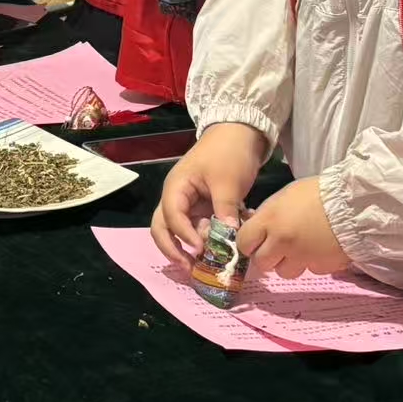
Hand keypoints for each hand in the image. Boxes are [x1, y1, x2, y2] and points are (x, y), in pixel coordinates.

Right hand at [152, 122, 269, 267]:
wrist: (239, 133)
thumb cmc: (228, 153)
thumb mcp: (228, 181)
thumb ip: (225, 209)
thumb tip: (228, 236)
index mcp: (176, 188)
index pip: (171, 217)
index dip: (184, 235)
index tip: (202, 249)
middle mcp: (176, 198)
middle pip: (162, 229)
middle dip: (172, 250)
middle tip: (189, 268)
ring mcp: (188, 204)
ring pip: (177, 232)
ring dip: (186, 249)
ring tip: (201, 267)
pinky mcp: (202, 208)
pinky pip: (198, 228)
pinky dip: (204, 240)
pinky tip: (219, 251)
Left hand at [237, 176, 349, 278]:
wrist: (354, 203)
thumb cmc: (317, 193)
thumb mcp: (284, 197)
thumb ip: (268, 215)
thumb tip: (257, 228)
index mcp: (269, 221)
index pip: (244, 243)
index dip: (249, 243)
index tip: (255, 241)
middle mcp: (281, 242)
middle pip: (261, 263)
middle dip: (267, 257)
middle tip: (277, 247)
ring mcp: (302, 257)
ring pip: (284, 272)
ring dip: (288, 264)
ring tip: (300, 250)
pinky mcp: (322, 266)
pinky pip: (309, 271)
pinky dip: (312, 263)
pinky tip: (319, 250)